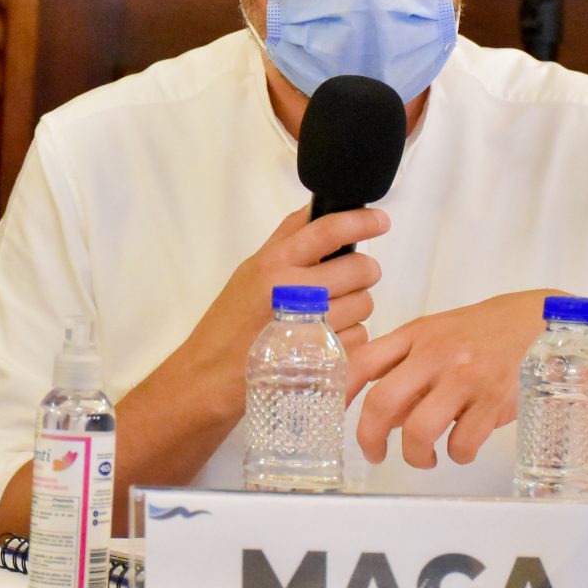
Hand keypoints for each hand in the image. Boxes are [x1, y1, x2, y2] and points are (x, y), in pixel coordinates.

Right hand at [174, 204, 386, 408]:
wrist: (206, 378)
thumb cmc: (229, 324)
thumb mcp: (249, 272)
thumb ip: (285, 241)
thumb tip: (317, 208)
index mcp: (273, 264)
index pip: (327, 231)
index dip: (361, 221)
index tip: (380, 221)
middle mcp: (291, 291)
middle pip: (359, 269)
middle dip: (364, 273)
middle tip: (350, 280)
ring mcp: (308, 326)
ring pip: (365, 304)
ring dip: (356, 308)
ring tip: (329, 315)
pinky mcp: (322, 358)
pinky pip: (360, 336)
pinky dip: (350, 338)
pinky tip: (325, 341)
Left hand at [350, 290, 554, 468]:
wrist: (537, 320)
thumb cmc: (481, 332)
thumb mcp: (436, 334)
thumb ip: (404, 367)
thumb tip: (379, 415)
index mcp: (416, 335)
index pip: (362, 362)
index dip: (341, 392)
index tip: (335, 414)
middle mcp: (436, 354)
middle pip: (383, 402)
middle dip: (370, 438)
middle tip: (375, 454)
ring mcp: (465, 378)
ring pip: (419, 430)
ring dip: (415, 456)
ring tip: (423, 457)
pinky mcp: (494, 400)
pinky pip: (462, 444)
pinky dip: (457, 455)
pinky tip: (461, 447)